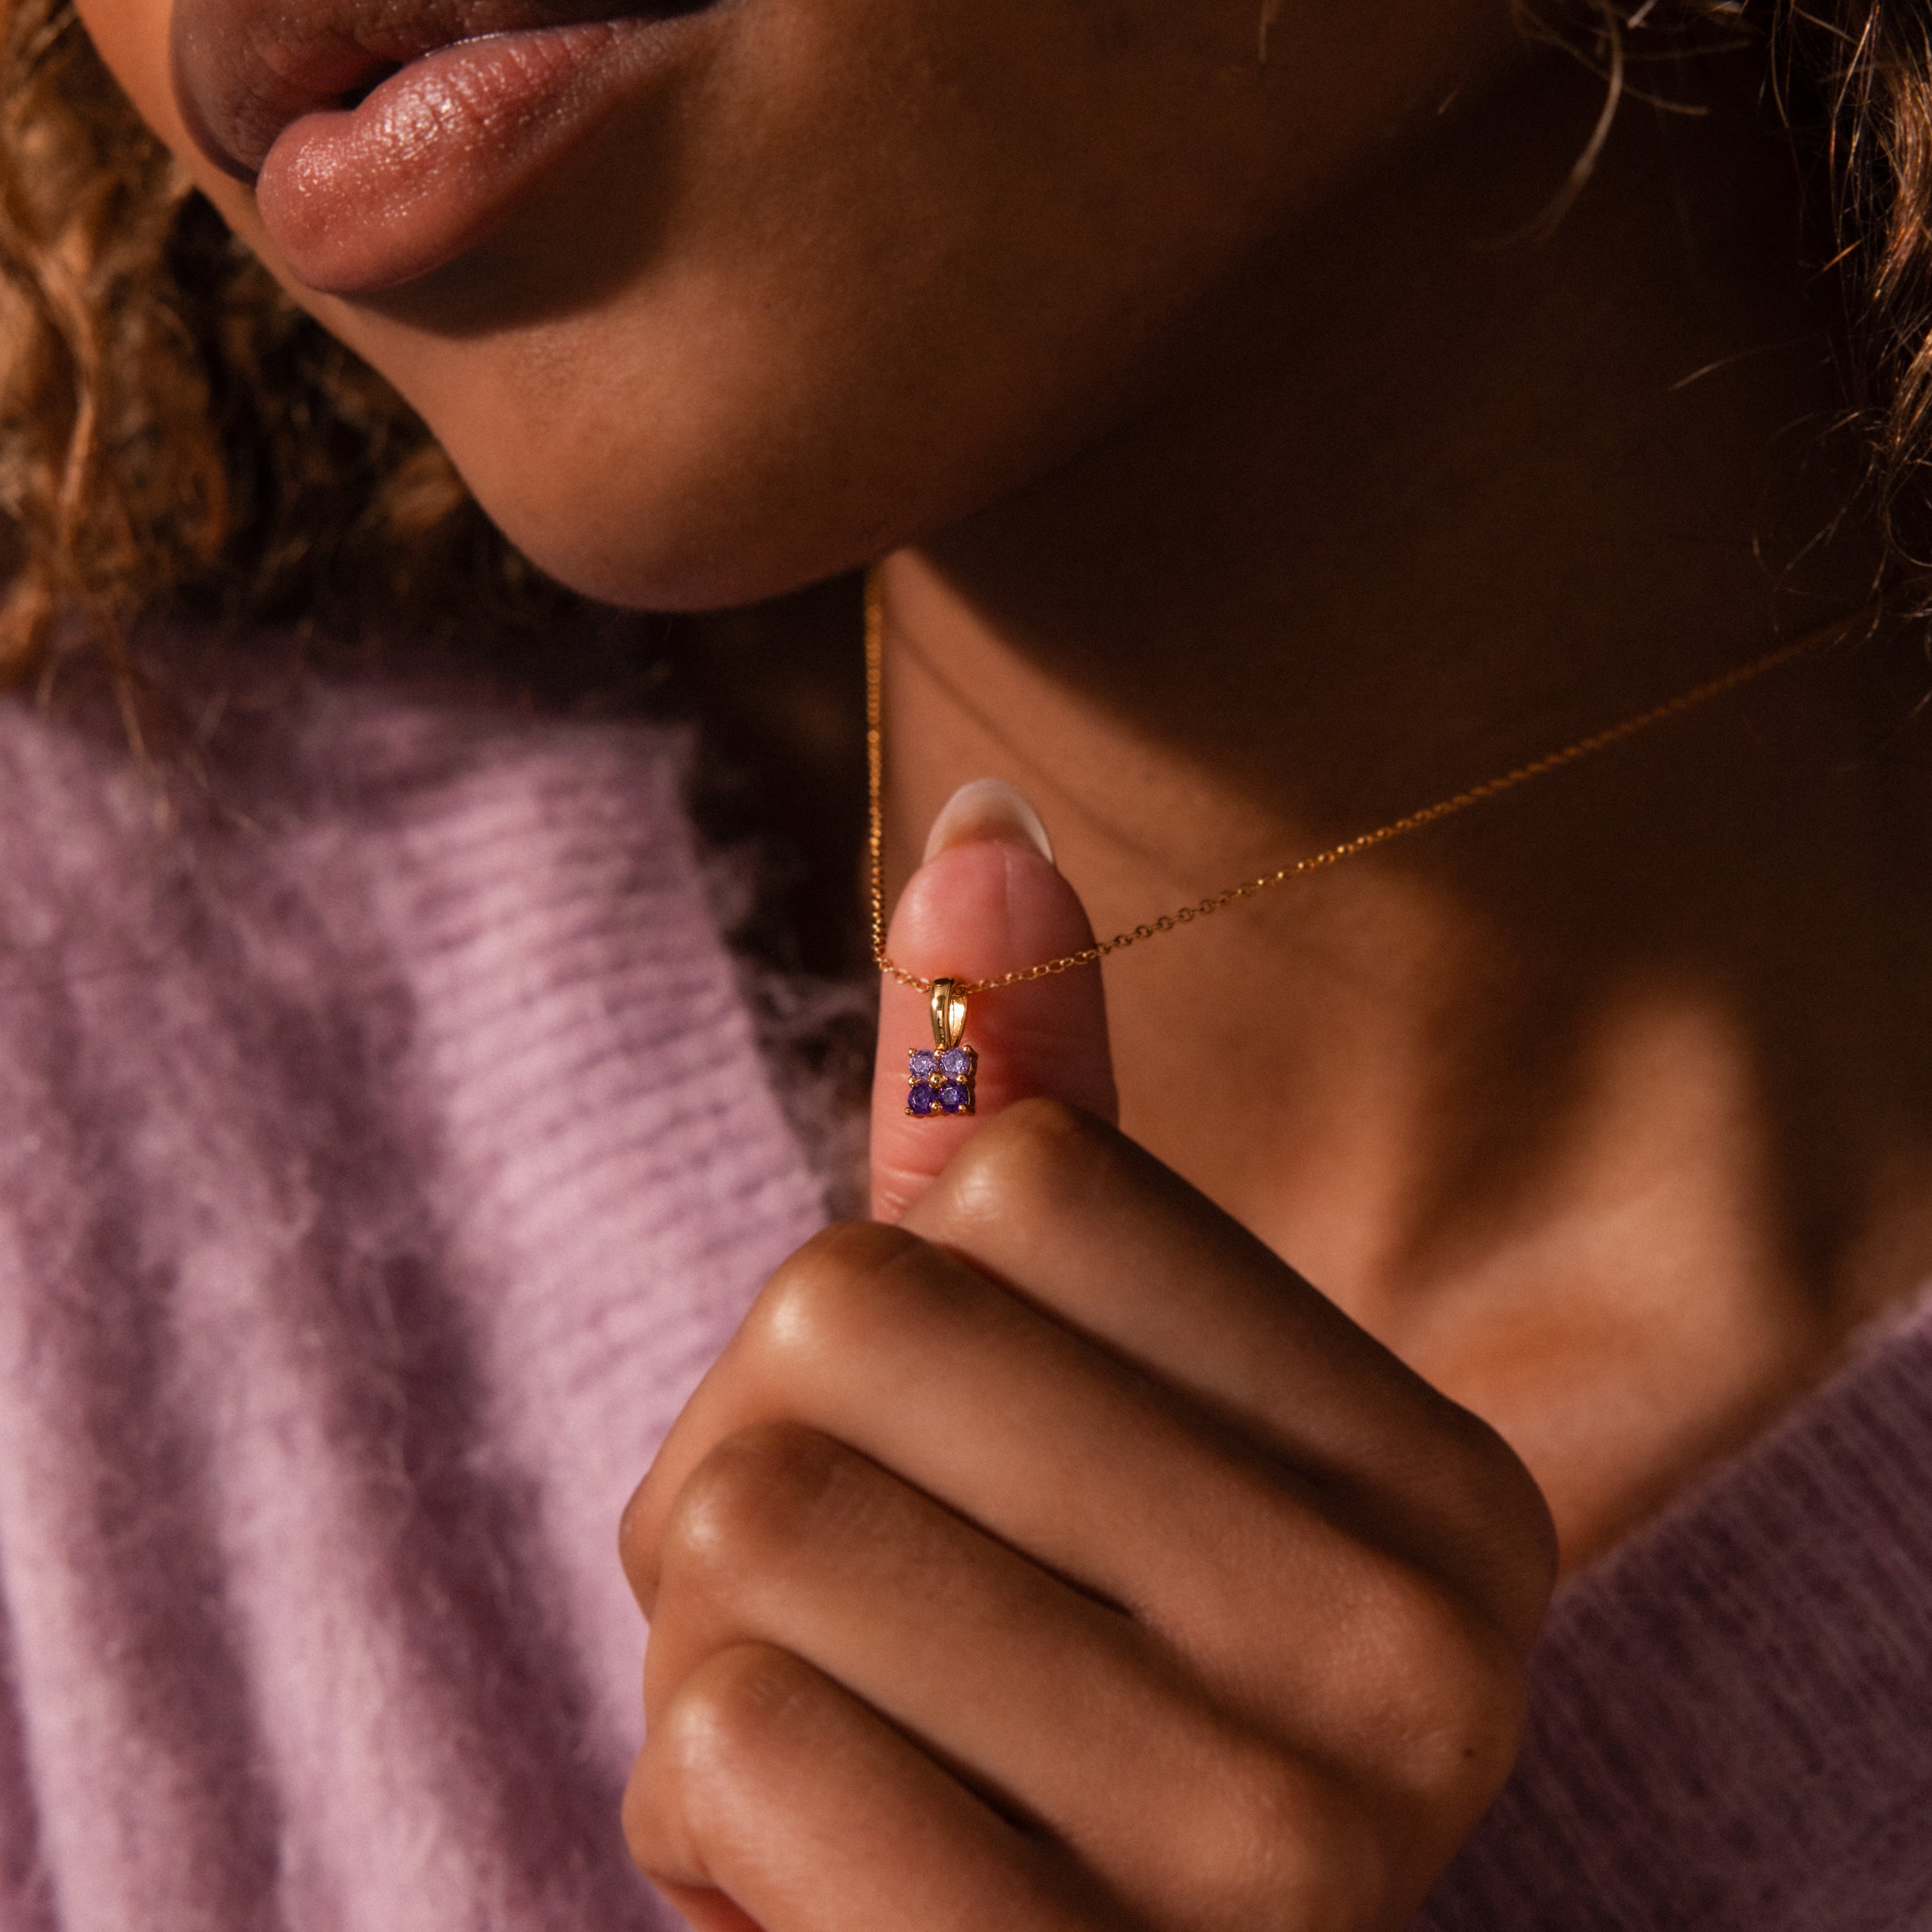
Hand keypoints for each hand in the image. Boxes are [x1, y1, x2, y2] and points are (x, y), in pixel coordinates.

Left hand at [619, 788, 1555, 1931]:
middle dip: (758, 1464)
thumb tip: (980, 825)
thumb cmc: (1064, 1687)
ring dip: (714, 1643)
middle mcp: (1412, 1666)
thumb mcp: (1091, 1420)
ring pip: (751, 1535)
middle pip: (846, 1327)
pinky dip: (697, 1805)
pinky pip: (724, 1749)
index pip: (1011, 1180)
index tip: (958, 1451)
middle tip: (861, 1612)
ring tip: (854, 1742)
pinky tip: (824, 1875)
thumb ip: (1046, 1135)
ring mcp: (1267, 1861)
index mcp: (1441, 1488)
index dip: (892, 1293)